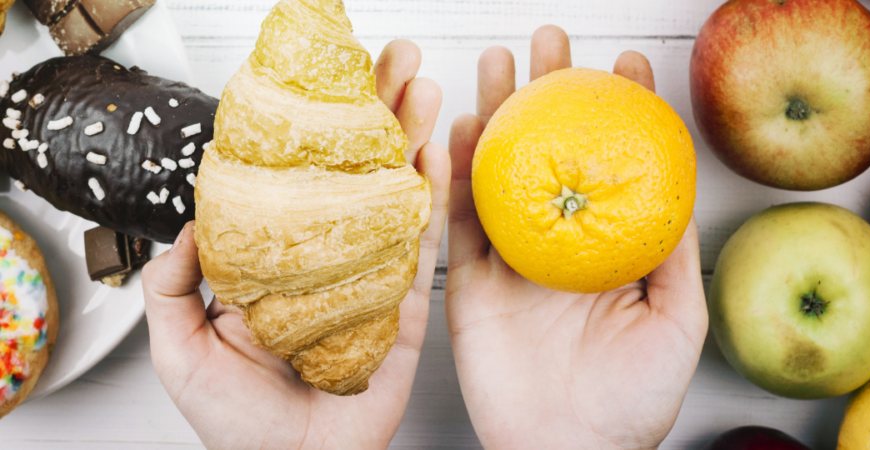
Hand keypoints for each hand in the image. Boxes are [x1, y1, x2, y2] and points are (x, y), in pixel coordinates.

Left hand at [141, 40, 449, 449]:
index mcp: (277, 262)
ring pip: (395, 194)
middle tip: (390, 61)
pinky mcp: (406, 305)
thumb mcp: (179, 349)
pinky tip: (436, 153)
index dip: (313, 129)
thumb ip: (173, 285)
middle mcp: (329, 258)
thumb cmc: (235, 423)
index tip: (325, 83)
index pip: (298, 179)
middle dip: (376, 111)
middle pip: (357, 172)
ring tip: (421, 86)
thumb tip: (188, 222)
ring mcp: (372, 276)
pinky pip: (421, 243)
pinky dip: (431, 195)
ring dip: (411, 136)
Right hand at [446, 26, 707, 449]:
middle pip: (546, 155)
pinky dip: (454, 177)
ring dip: (494, 117)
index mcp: (603, 250)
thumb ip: (672, 255)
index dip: (617, 113)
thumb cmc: (632, 401)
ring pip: (496, 176)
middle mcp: (554, 246)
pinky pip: (456, 224)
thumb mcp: (676, 323)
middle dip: (548, 93)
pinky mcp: (467, 286)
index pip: (611, 166)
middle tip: (550, 42)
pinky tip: (460, 132)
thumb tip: (676, 185)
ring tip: (498, 65)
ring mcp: (508, 262)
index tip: (623, 67)